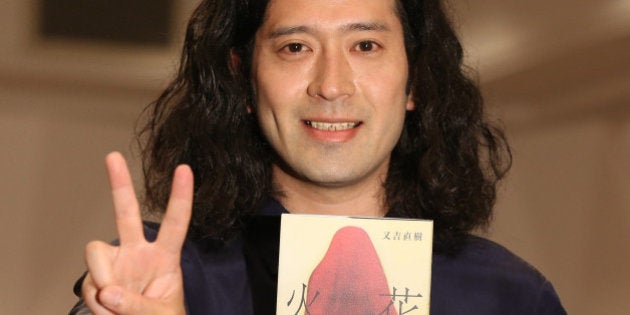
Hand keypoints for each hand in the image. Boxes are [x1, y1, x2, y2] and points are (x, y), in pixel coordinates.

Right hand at [82, 152, 192, 314]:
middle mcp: (139, 253)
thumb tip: (107, 291)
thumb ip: (137, 306)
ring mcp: (116, 264)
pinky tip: (107, 312)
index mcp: (166, 257)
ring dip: (100, 279)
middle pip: (127, 214)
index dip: (180, 196)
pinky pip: (88, 284)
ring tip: (114, 306)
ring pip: (95, 252)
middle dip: (120, 185)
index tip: (184, 168)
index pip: (176, 223)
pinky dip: (95, 303)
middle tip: (112, 156)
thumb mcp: (161, 314)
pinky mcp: (97, 280)